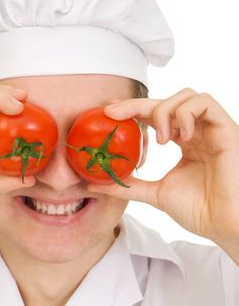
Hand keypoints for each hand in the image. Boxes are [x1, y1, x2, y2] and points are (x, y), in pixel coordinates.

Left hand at [87, 88, 238, 246]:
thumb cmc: (199, 210)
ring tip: (159, 139)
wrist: (224, 226)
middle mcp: (195, 131)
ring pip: (184, 96)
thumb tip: (97, 184)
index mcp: (181, 141)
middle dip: (135, 104)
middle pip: (164, 102)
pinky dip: (186, 114)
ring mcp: (211, 129)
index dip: (132, 109)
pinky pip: (206, 103)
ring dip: (163, 111)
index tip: (109, 110)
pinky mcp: (226, 129)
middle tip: (114, 113)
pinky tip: (180, 136)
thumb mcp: (155, 193)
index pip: (154, 115)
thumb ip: (130, 185)